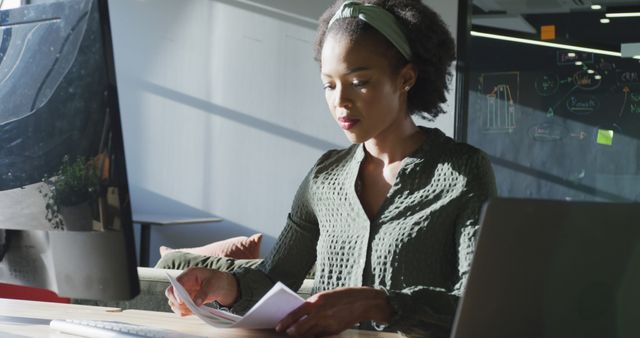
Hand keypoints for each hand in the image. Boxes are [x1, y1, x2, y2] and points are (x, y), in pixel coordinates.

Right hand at [164, 267, 237, 316]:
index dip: (176, 293)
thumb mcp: (213, 285)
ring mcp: (184, 292)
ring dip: (181, 309)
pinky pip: (180, 308)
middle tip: (189, 307)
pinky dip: (185, 312)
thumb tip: (195, 303)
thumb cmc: (217, 281)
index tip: (182, 301)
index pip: (176, 283)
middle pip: (170, 293)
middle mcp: (184, 283)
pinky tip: (194, 311)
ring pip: (173, 302)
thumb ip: (203, 293)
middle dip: (177, 302)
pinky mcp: (186, 300)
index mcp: (189, 274)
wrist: (222, 285)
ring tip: (194, 310)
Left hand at [275, 287, 392, 336]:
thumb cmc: (342, 297)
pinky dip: (315, 335)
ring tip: (298, 334)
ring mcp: (327, 324)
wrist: (362, 302)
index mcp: (316, 301)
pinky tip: (312, 334)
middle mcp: (320, 313)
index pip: (295, 314)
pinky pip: (320, 336)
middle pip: (299, 328)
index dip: (285, 322)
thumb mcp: (325, 296)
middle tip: (287, 333)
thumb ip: (313, 306)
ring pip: (309, 334)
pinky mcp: (334, 331)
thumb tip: (300, 316)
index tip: (278, 327)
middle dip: (292, 332)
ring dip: (302, 335)